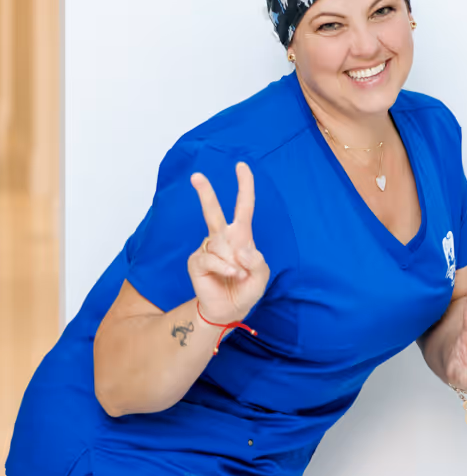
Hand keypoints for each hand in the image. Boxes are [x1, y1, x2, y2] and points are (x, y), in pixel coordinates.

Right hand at [187, 163, 269, 324]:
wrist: (228, 310)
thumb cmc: (246, 289)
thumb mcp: (262, 275)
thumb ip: (257, 261)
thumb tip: (241, 249)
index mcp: (241, 235)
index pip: (243, 206)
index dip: (244, 186)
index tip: (241, 166)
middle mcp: (222, 238)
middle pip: (213, 211)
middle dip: (204, 192)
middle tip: (196, 176)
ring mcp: (208, 248)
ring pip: (219, 244)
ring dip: (234, 262)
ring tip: (237, 276)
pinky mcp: (197, 261)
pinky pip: (212, 259)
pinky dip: (225, 268)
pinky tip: (231, 276)